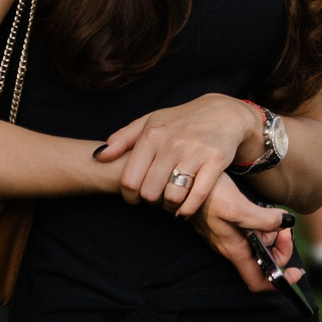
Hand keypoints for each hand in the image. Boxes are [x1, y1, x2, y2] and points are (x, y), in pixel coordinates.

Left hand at [94, 94, 261, 218]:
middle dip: (150, 202)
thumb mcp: (149, 122)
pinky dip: (188, 209)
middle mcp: (172, 143)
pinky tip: (185, 208)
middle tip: (155, 200)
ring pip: (173, 196)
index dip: (129, 196)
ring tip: (170, 202)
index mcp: (152, 135)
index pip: (129, 179)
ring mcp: (195, 152)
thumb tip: (98, 156)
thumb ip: (122, 139)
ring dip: (169, 206)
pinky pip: (197, 196)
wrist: (222, 113)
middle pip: (150, 192)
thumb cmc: (180, 121)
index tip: (135, 198)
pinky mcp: (215, 161)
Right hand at [188, 173, 300, 291]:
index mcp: (235, 250)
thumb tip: (286, 223)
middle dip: (280, 250)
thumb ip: (263, 220)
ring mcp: (227, 236)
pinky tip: (263, 211)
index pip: (258, 282)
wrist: (184, 180)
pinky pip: (249, 234)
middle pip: (262, 264)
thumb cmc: (207, 195)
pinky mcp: (225, 224)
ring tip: (275, 214)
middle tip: (286, 228)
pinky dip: (262, 227)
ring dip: (272, 236)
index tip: (296, 272)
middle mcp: (231, 248)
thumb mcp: (237, 207)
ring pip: (256, 247)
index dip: (280, 283)